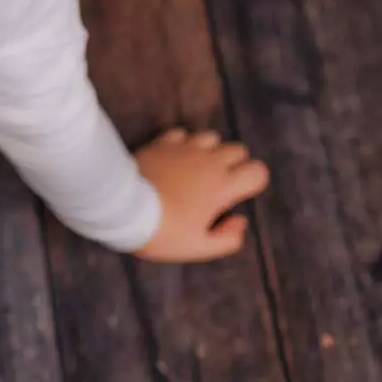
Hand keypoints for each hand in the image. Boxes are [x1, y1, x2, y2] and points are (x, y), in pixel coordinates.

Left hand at [131, 127, 270, 261]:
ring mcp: (185, 148)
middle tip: (216, 185)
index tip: (236, 196)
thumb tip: (240, 221)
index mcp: (223, 186)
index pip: (258, 171)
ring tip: (195, 170)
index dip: (253, 183)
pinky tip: (174, 159)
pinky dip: (183, 144)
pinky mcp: (161, 142)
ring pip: (212, 137)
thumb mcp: (200, 247)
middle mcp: (209, 161)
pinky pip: (182, 133)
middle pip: (238, 150)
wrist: (123, 209)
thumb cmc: (164, 232)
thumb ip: (229, 238)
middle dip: (234, 165)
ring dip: (210, 150)